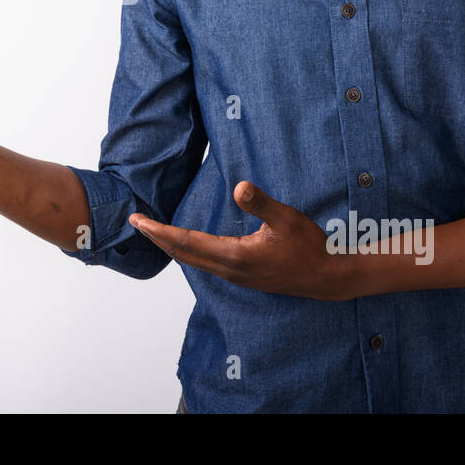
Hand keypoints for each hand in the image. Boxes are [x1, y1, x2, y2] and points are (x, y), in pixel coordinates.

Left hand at [129, 181, 354, 300]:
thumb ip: (261, 203)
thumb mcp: (287, 218)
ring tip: (155, 232)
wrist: (328, 278)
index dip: (160, 231)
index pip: (186, 242)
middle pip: (183, 254)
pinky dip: (188, 252)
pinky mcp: (243, 276)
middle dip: (158, 238)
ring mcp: (236, 276)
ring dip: (171, 246)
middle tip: (136, 223)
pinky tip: (188, 245)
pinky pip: (205, 264)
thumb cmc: (309, 246)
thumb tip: (240, 186)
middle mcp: (230, 269)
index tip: (138, 221)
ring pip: (193, 261)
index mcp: (234, 255)